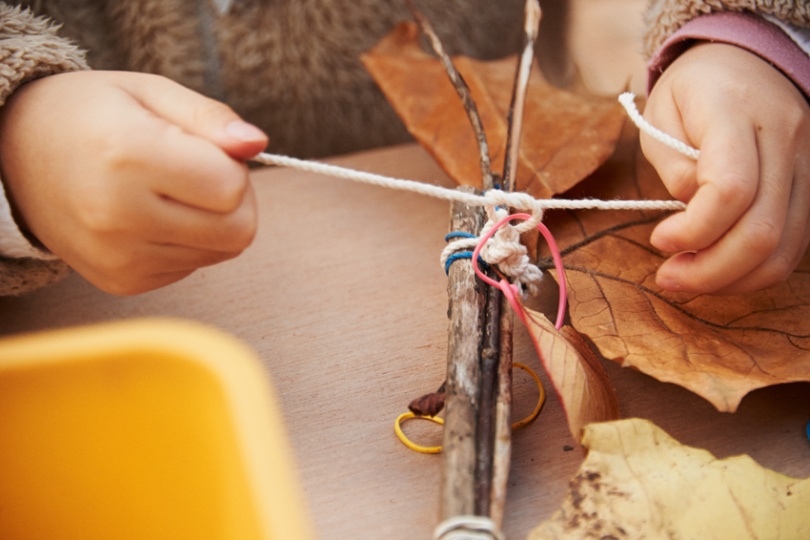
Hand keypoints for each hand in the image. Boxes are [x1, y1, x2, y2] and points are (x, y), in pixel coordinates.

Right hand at [0, 70, 267, 293]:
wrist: (14, 153)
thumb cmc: (93, 114)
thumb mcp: (150, 91)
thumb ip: (211, 117)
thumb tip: (257, 143)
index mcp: (128, 156)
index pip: (232, 188)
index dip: (233, 166)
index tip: (204, 149)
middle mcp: (118, 216)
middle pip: (237, 231)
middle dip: (235, 199)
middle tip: (197, 172)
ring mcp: (118, 257)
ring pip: (221, 253)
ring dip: (212, 222)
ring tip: (169, 191)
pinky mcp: (121, 282)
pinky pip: (192, 267)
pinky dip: (187, 242)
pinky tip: (151, 215)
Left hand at [641, 43, 809, 294]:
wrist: (746, 57)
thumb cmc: (691, 90)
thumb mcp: (660, 117)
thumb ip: (674, 168)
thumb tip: (691, 215)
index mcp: (736, 113)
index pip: (730, 189)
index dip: (693, 230)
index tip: (659, 239)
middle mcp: (783, 138)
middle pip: (761, 229)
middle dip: (710, 270)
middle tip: (669, 278)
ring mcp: (806, 163)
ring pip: (784, 245)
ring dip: (733, 278)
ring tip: (689, 278)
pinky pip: (793, 242)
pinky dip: (756, 268)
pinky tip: (720, 269)